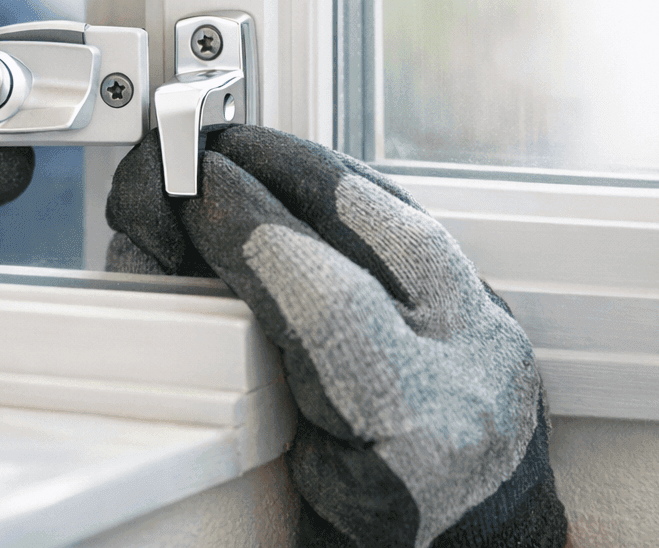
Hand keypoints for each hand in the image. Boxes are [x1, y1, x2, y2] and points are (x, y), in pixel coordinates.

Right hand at [106, 126, 567, 547]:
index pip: (326, 301)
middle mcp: (471, 380)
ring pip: (407, 220)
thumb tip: (162, 253)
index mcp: (415, 441)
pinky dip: (352, 203)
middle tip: (208, 150)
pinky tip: (303, 186)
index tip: (189, 187)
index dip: (249, 229)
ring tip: (247, 153)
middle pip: (379, 232)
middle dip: (282, 171)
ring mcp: (494, 345)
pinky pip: (421, 237)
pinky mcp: (496, 325)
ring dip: (317, 173)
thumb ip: (223, 366)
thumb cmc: (358, 542)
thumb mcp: (274, 477)